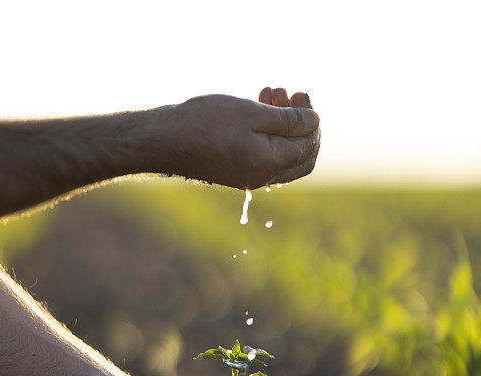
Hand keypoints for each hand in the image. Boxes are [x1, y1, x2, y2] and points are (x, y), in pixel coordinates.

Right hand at [165, 88, 319, 189]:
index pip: (308, 146)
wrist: (165, 141)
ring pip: (282, 153)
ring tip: (271, 94)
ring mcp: (250, 176)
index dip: (312, 120)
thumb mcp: (252, 113)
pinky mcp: (237, 171)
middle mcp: (263, 175)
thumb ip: (288, 120)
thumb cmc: (205, 123)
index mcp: (270, 163)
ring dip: (284, 124)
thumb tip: (314, 122)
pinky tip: (257, 109)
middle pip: (301, 155)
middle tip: (291, 94)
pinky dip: (268, 133)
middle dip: (302, 123)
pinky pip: (264, 155)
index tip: (300, 95)